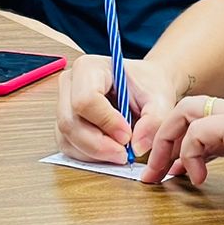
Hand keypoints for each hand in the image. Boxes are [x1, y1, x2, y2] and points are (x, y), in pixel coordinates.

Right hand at [55, 54, 181, 163]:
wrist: (143, 88)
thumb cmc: (147, 87)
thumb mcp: (160, 99)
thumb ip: (154, 121)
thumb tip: (137, 147)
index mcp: (89, 67)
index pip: (85, 100)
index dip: (106, 122)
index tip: (128, 135)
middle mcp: (69, 83)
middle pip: (70, 122)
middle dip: (98, 145)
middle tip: (125, 154)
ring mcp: (63, 104)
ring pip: (67, 138)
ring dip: (94, 153)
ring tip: (120, 152)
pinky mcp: (63, 123)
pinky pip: (68, 147)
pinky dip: (89, 156)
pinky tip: (109, 151)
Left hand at [142, 96, 223, 187]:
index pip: (207, 121)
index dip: (185, 145)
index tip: (175, 173)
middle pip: (186, 110)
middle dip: (163, 140)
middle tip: (151, 174)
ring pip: (185, 113)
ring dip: (167, 144)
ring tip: (161, 176)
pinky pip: (198, 132)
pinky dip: (190, 155)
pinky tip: (200, 180)